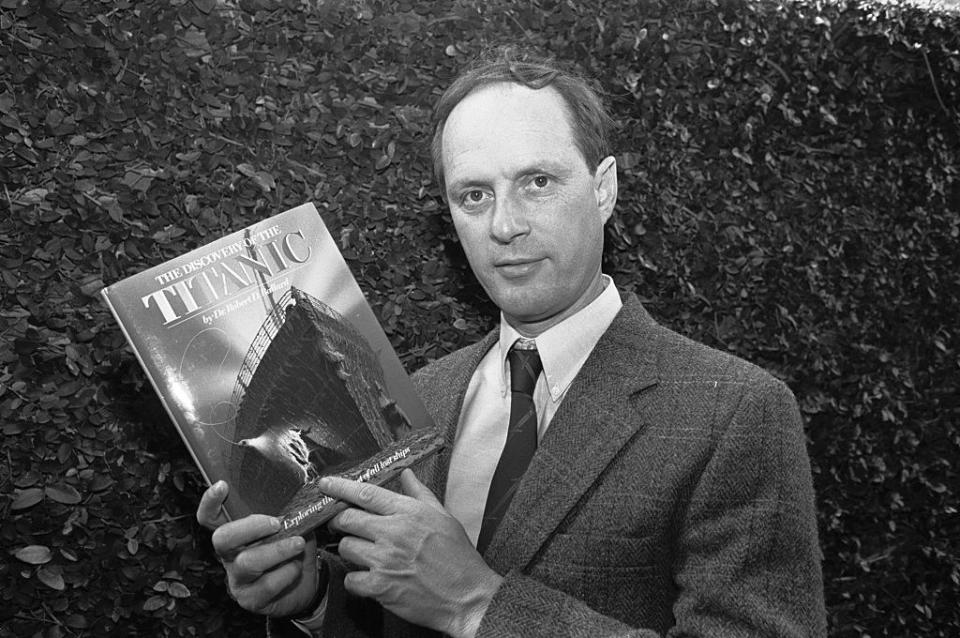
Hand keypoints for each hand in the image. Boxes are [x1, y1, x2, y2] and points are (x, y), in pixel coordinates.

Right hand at [196, 481, 321, 617]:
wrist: (306, 584)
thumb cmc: (293, 548)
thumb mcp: (291, 525)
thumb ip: (287, 511)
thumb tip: (298, 495)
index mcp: (236, 533)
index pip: (210, 517)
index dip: (210, 502)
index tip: (222, 486)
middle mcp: (230, 555)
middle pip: (222, 538)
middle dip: (251, 527)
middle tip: (277, 523)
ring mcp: (238, 578)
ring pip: (247, 563)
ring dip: (276, 550)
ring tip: (298, 544)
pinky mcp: (251, 599)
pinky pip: (266, 585)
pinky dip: (286, 573)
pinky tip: (296, 567)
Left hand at [323, 469, 502, 637]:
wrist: (467, 596)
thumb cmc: (458, 558)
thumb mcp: (443, 517)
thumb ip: (420, 494)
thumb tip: (406, 475)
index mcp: (409, 512)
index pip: (365, 493)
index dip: (340, 487)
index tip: (326, 485)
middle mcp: (394, 532)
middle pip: (347, 518)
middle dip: (339, 520)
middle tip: (342, 525)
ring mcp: (385, 560)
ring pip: (346, 547)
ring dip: (350, 550)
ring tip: (363, 554)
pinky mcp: (381, 586)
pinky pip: (350, 578)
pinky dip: (355, 579)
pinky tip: (368, 578)